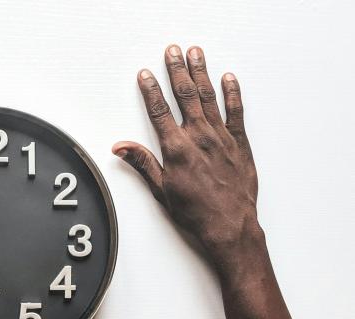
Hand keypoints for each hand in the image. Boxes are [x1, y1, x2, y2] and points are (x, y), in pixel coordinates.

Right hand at [112, 45, 258, 262]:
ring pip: (209, 97)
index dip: (150, 90)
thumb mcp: (161, 189)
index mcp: (177, 148)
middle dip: (177, 70)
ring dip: (201, 73)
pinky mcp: (240, 143)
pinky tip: (228, 78)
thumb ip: (142, 162)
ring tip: (196, 53)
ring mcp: (221, 137)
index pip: (159, 111)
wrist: (230, 226)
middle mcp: (199, 137)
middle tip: (172, 51)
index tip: (145, 74)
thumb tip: (120, 147)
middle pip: (185, 95)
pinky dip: (232, 93)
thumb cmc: (195, 212)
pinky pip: (236, 112)